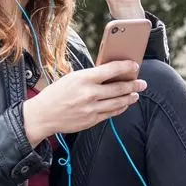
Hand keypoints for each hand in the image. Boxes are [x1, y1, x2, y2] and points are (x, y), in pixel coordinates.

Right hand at [22, 61, 146, 145]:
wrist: (43, 115)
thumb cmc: (56, 93)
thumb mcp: (71, 78)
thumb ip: (91, 76)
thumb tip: (111, 74)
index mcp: (83, 78)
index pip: (111, 70)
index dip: (126, 67)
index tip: (135, 65)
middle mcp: (89, 93)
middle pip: (118, 88)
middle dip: (134, 85)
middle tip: (143, 83)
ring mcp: (91, 108)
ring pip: (118, 102)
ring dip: (130, 97)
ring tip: (136, 94)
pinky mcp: (91, 120)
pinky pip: (111, 113)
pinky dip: (120, 108)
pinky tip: (124, 104)